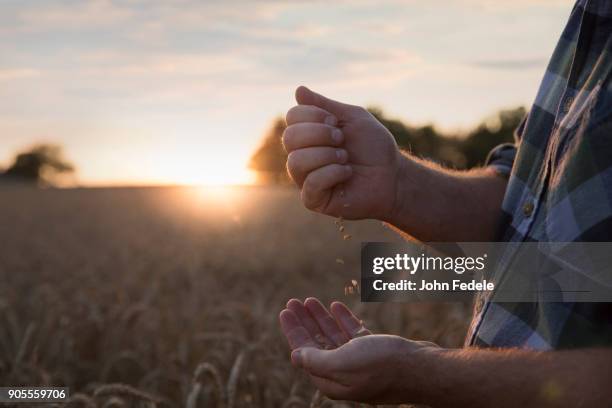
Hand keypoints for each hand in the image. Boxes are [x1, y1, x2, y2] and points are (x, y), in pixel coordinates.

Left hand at [279, 298, 440, 403]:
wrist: (423, 369)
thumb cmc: (383, 366)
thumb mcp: (343, 364)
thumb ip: (316, 360)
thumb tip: (295, 356)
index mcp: (332, 380)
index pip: (304, 353)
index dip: (293, 331)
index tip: (285, 311)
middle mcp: (344, 373)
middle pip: (317, 343)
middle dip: (305, 322)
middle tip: (294, 301)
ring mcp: (360, 363)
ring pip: (334, 337)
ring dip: (321, 318)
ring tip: (310, 300)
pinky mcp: (376, 352)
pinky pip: (353, 334)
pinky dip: (343, 319)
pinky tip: (335, 306)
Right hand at [283, 86, 403, 219]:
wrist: (393, 175)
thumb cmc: (374, 147)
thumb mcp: (352, 118)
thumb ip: (325, 105)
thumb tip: (298, 90)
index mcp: (309, 135)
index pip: (292, 117)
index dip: (314, 115)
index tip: (337, 122)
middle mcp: (302, 155)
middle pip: (289, 137)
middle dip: (320, 134)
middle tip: (341, 139)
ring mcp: (305, 179)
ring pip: (296, 161)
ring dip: (327, 155)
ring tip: (345, 158)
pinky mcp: (314, 199)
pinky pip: (311, 183)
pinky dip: (332, 173)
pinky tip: (347, 173)